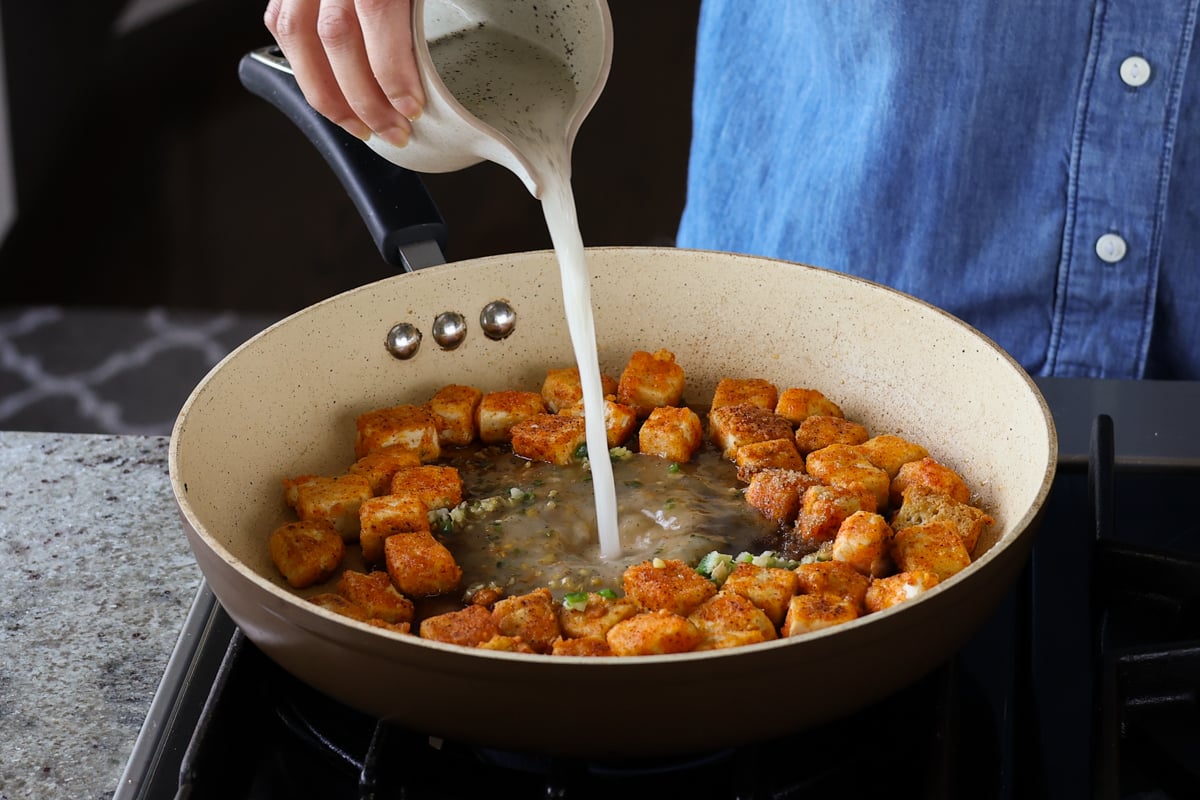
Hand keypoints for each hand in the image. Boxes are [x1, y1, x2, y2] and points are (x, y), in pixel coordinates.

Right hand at [264, 0, 424, 147]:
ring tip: (358, 125)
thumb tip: (439, 68)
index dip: (392, 70)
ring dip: (327, 95)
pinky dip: (302, 68)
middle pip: (336, 34)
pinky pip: (281, 24)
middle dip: (364, 99)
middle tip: (392, 130)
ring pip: (297, 34)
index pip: (377, 10)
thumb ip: (428, 15)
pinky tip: (330, 93)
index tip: (410, 107)